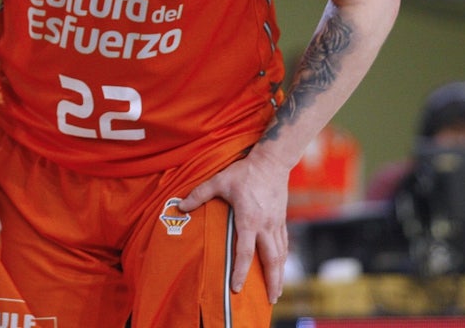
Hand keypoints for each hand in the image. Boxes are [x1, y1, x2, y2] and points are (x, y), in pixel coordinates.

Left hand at [178, 151, 289, 302]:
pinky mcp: (281, 220)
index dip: (240, 271)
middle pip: (271, 260)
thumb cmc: (243, 172)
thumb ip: (199, 194)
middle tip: (270, 301)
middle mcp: (265, 225)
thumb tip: (180, 206)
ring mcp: (276, 223)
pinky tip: (280, 267)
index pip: (245, 251)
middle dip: (271, 281)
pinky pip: (284, 244)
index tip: (236, 288)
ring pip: (280, 255)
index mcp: (249, 219)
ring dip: (279, 274)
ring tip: (276, 292)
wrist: (271, 162)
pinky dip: (282, 259)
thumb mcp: (219, 181)